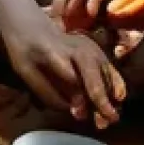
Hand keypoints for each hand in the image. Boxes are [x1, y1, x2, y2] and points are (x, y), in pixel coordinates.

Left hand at [6, 20, 125, 128]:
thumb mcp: (25, 72)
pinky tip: (118, 98)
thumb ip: (47, 92)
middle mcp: (74, 46)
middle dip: (101, 96)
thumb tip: (73, 109)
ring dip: (109, 95)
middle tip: (107, 119)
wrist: (31, 25)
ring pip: (103, 71)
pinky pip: (107, 67)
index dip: (77, 95)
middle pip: (92, 71)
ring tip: (110, 117)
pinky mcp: (95, 49)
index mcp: (52, 52)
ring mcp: (87, 46)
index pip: (70, 74)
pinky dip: (114, 83)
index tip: (79, 114)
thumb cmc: (25, 51)